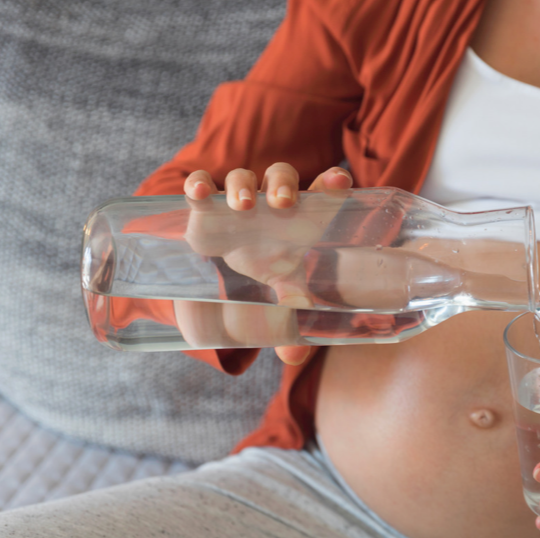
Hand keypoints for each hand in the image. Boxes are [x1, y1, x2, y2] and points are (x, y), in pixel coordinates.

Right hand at [176, 163, 352, 364]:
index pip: (322, 190)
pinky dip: (199, 183)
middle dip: (282, 184)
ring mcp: (239, 201)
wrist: (232, 271)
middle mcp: (272, 202)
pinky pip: (201, 186)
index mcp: (303, 217)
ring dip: (242, 186)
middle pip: (280, 176)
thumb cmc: (272, 269)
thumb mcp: (285, 291)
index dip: (331, 182)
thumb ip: (295, 317)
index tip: (339, 181)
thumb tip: (294, 357)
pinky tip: (200, 192)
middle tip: (282, 203)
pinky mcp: (206, 208)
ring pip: (242, 178)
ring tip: (242, 207)